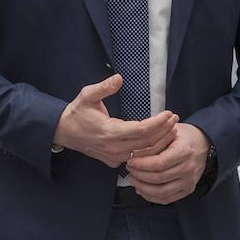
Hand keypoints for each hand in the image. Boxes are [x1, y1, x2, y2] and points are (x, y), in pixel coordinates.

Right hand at [52, 75, 178, 167]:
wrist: (64, 133)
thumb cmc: (77, 112)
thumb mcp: (87, 95)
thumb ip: (104, 87)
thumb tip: (119, 78)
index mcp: (109, 132)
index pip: (141, 131)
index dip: (158, 123)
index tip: (169, 113)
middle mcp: (114, 148)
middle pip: (147, 143)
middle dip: (164, 131)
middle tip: (175, 118)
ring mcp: (114, 157)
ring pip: (144, 154)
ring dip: (160, 142)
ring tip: (172, 129)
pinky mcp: (114, 162)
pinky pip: (137, 158)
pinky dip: (150, 150)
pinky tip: (159, 140)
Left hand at [126, 123, 209, 204]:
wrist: (202, 144)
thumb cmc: (182, 137)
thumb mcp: (169, 131)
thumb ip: (153, 142)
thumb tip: (133, 152)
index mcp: (184, 151)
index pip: (159, 163)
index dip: (141, 164)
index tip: (130, 161)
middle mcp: (188, 168)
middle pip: (158, 178)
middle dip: (139, 175)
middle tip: (129, 169)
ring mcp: (189, 181)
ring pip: (161, 192)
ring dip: (143, 188)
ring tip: (133, 180)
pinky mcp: (188, 190)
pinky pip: (167, 199)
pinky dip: (151, 196)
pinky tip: (141, 189)